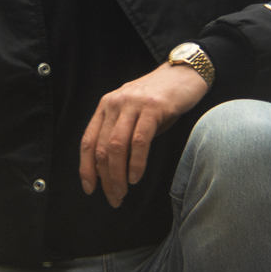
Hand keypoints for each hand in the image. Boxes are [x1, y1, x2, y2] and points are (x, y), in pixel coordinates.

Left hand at [79, 63, 207, 207]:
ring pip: (117, 146)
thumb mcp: (134, 114)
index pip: (88, 141)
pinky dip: (136, 162)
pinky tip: (136, 176)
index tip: (90, 189)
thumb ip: (122, 135)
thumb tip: (112, 170)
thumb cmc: (160, 99)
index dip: (86, 168)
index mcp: (106, 106)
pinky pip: (139, 141)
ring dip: (118, 175)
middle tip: (114, 198)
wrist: (184, 74)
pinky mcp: (153, 107)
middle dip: (105, 178)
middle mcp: (115, 104)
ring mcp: (133, 104)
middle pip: (102, 148)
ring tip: (123, 191)